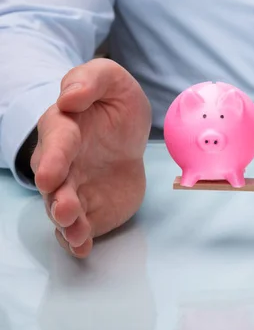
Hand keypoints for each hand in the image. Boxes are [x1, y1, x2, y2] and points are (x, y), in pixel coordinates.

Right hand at [31, 58, 151, 257]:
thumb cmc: (114, 104)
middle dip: (57, 198)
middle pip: (53, 184)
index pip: (56, 144)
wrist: (127, 134)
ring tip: (76, 232)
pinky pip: (80, 227)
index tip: (50, 175)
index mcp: (64, 129)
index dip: (53, 160)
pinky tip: (83, 248)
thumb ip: (90, 81)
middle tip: (65, 209)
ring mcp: (73, 188)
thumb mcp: (111, 80)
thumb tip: (70, 98)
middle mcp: (62, 163)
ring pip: (62, 209)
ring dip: (67, 223)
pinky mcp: (89, 208)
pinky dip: (78, 240)